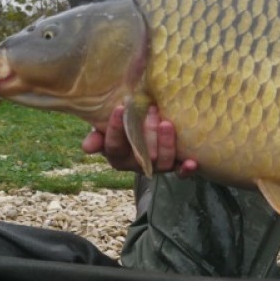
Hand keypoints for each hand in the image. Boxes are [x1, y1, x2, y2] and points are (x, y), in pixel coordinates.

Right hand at [82, 105, 197, 176]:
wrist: (144, 129)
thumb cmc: (124, 124)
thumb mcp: (107, 125)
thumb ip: (98, 132)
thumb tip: (87, 148)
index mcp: (116, 155)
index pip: (113, 146)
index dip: (115, 129)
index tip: (119, 107)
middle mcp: (136, 165)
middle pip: (141, 155)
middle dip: (147, 133)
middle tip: (152, 109)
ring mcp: (156, 167)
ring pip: (161, 163)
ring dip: (165, 145)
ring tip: (167, 124)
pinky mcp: (174, 167)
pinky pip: (180, 173)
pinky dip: (186, 169)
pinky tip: (192, 162)